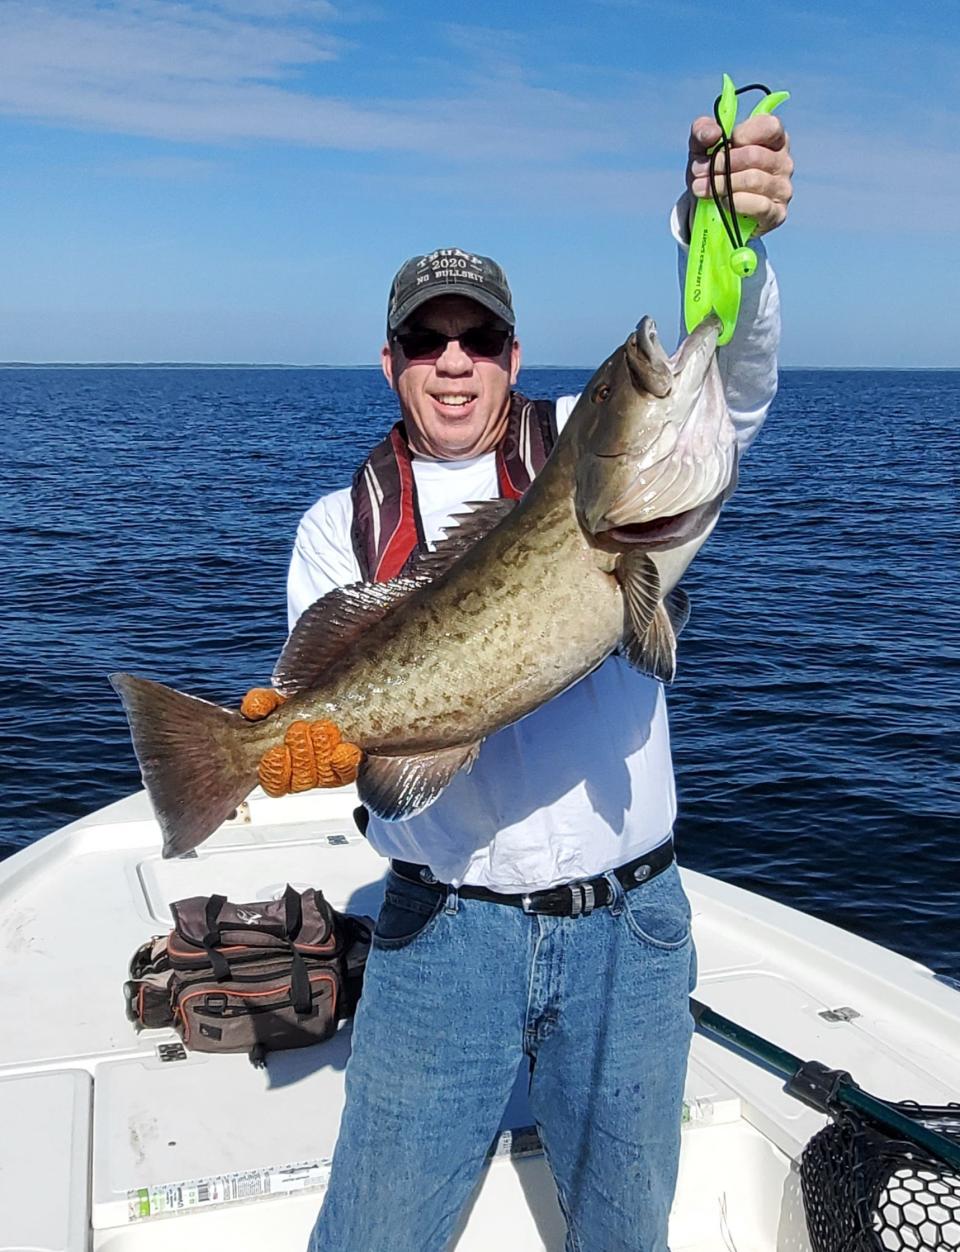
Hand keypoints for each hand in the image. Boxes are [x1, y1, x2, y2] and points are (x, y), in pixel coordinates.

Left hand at [686, 112, 792, 236]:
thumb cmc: (713, 173)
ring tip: (700, 188)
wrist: (709, 212)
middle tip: (699, 172)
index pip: (769, 126)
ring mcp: (783, 189)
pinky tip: (722, 202)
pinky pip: (759, 205)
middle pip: (754, 156)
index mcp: (773, 139)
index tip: (724, 143)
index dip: (743, 134)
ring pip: (753, 180)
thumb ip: (702, 131)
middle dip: (721, 163)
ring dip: (721, 184)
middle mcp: (783, 162)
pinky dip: (736, 203)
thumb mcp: (701, 148)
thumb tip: (714, 132)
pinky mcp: (777, 213)